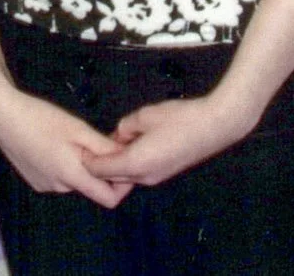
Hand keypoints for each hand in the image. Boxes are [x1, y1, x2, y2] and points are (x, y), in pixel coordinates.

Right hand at [0, 85, 132, 208]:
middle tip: (93, 140)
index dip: (122, 185)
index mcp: (72, 176)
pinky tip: (52, 143)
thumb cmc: (41, 118)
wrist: (2, 115)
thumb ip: (103, 147)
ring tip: (68, 138)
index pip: (109, 199)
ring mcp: (44, 186)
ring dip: (78, 165)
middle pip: (90, 186)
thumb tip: (126, 158)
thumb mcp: (77, 128)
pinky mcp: (34, 180)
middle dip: (97, 168)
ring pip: (73, 180)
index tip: (123, 163)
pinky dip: (62, 165)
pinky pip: (58, 177)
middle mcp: (59, 188)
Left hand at [84, 91, 259, 188]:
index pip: (100, 169)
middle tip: (90, 145)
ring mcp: (156, 177)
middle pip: (112, 176)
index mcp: (135, 164)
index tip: (78, 147)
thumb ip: (126, 126)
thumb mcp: (145, 115)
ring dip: (117, 162)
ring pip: (126, 175)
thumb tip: (119, 134)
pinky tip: (133, 143)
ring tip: (112, 141)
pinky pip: (140, 171)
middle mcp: (144, 177)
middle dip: (101, 162)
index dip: (87, 158)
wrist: (215, 126)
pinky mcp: (166, 172)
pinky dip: (131, 161)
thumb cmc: (181, 119)